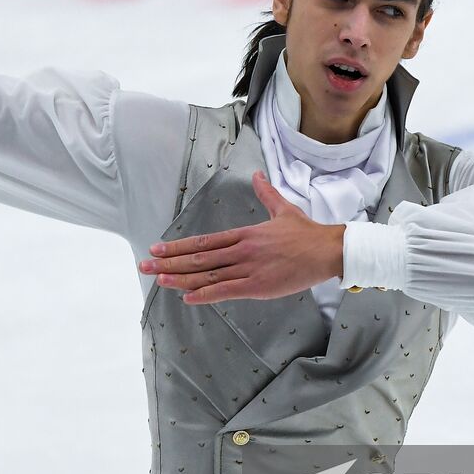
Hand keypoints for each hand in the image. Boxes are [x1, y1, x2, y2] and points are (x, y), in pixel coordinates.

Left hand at [139, 170, 344, 303]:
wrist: (328, 250)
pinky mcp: (260, 287)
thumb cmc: (307, 233)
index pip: (203, 242)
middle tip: (145, 265)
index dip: (178, 246)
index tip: (158, 248)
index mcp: (244, 234)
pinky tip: (187, 297)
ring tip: (158, 280)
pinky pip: (227, 291)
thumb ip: (266, 194)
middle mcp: (242, 250)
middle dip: (169, 262)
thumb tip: (257, 175)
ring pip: (208, 275)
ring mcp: (249, 269)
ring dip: (181, 278)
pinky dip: (206, 295)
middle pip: (199, 258)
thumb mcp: (283, 210)